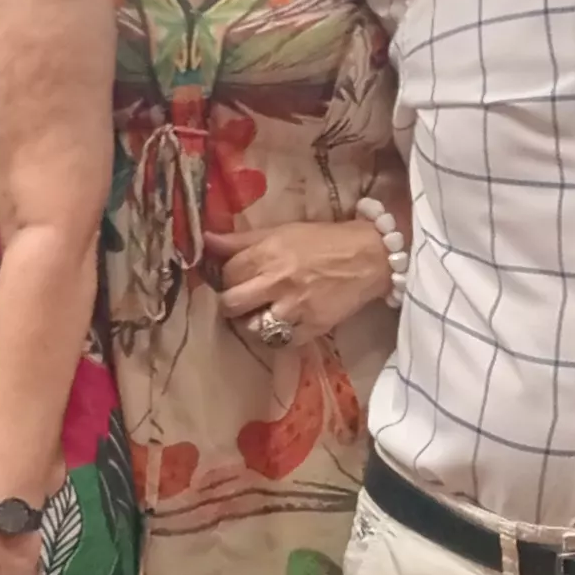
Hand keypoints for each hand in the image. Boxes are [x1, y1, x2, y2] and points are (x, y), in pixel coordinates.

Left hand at [210, 219, 393, 354]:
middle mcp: (278, 281)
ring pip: (252, 328)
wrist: (370, 257)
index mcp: (268, 253)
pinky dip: (277, 336)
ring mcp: (295, 308)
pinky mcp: (312, 328)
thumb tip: (205, 239)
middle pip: (231, 303)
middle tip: (240, 301)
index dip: (225, 276)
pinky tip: (282, 324)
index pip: (227, 273)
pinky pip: (281, 342)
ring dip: (251, 324)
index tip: (234, 277)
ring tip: (260, 315)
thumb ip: (241, 240)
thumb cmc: (323, 241)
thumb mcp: (281, 231)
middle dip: (230, 304)